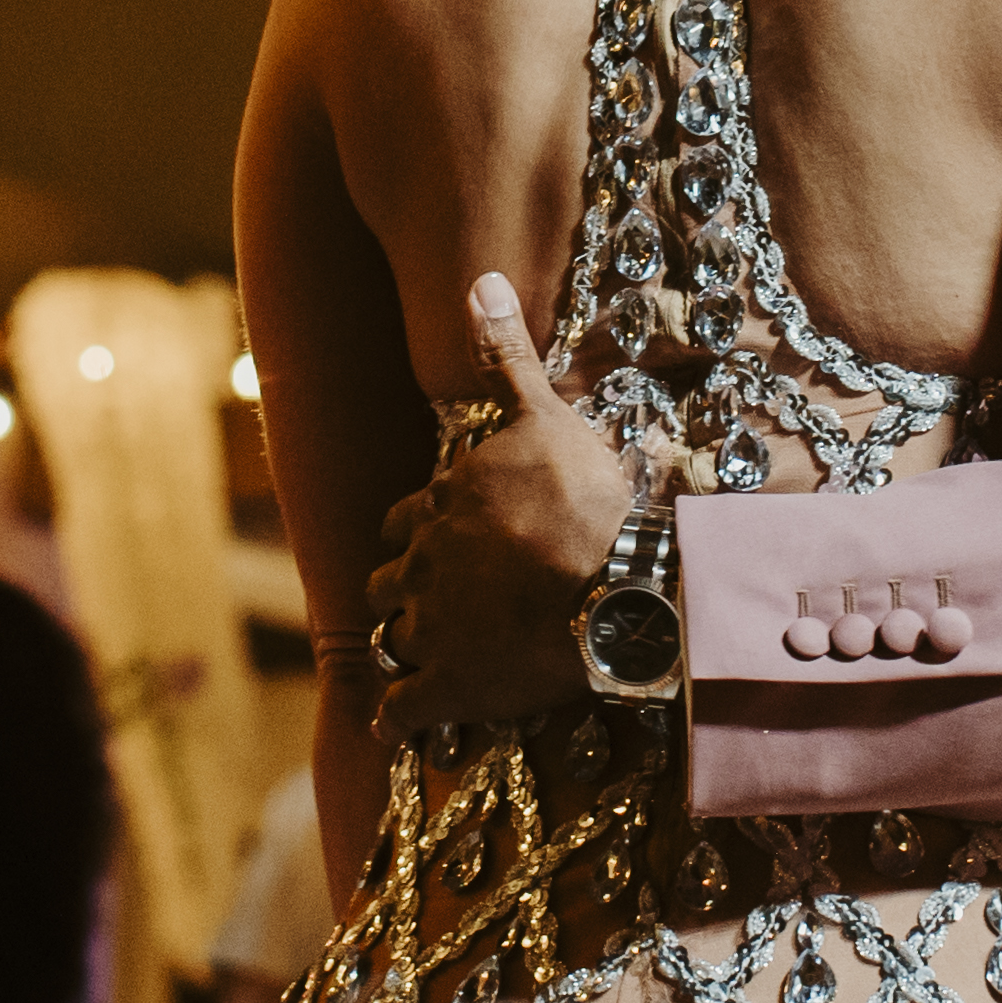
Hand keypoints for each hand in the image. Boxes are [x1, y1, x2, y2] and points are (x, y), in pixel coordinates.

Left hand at [358, 275, 633, 738]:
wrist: (611, 587)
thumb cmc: (584, 499)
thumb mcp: (543, 413)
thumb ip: (505, 355)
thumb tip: (479, 279)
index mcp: (441, 504)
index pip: (405, 520)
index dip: (417, 533)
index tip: (432, 540)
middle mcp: (423, 565)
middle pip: (390, 581)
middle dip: (406, 590)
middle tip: (432, 602)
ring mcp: (430, 629)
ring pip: (393, 639)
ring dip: (404, 647)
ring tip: (424, 658)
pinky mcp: (447, 687)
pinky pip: (399, 710)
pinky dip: (397, 718)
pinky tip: (401, 723)